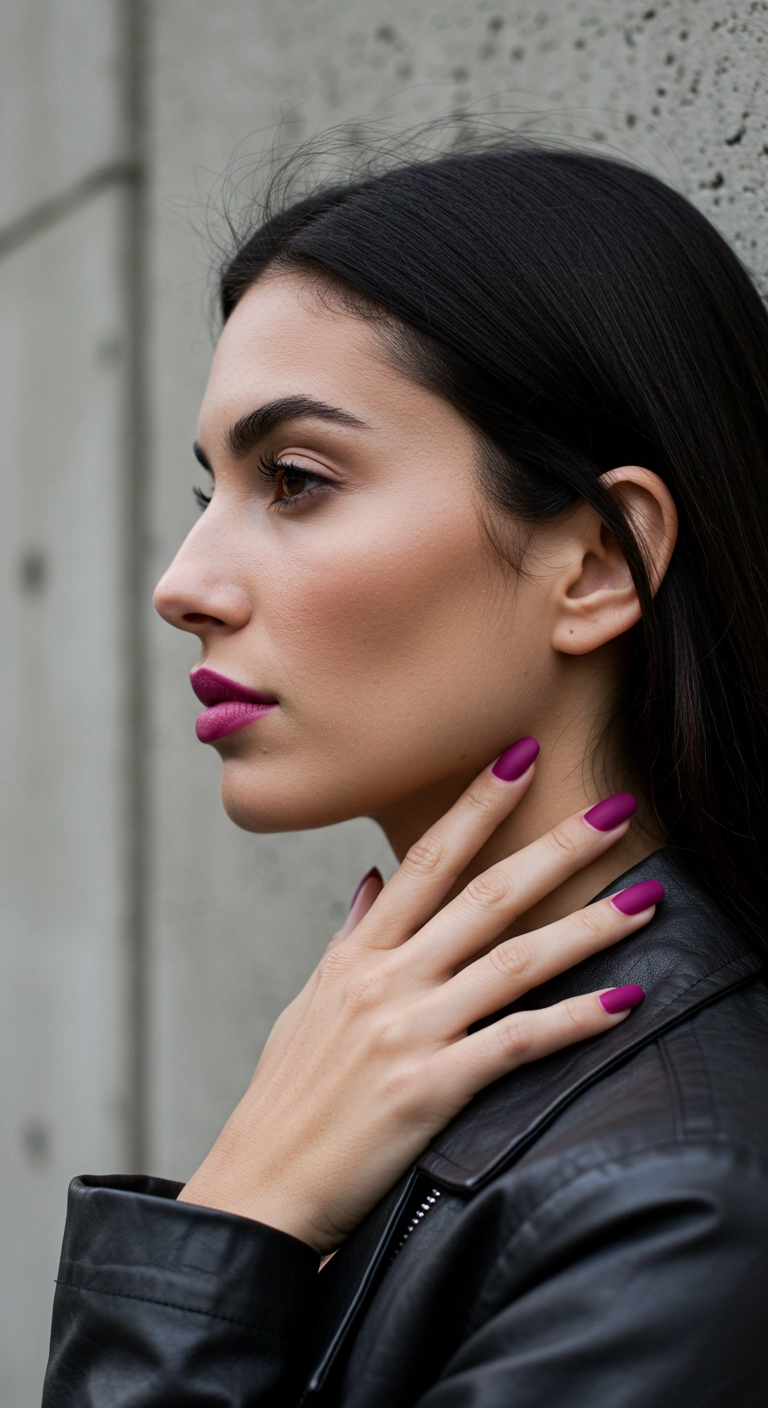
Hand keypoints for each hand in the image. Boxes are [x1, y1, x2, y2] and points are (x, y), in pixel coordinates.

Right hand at [179, 751, 657, 1254]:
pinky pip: (516, 1043)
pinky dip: (573, 1021)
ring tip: (642, 899)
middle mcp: (386, 981)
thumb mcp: (307, 1004)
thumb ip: (349, 939)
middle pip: (485, 897)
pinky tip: (622, 1002)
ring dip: (586, 927)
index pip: (427, 861)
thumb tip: (373, 882)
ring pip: (514, 961)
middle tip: (613, 809)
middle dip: (555, 848)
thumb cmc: (285, 1098)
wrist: (260, 1187)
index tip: (519, 758)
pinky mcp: (429, 1089)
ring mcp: (409, 1031)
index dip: (477, 806)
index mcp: (358, 955)